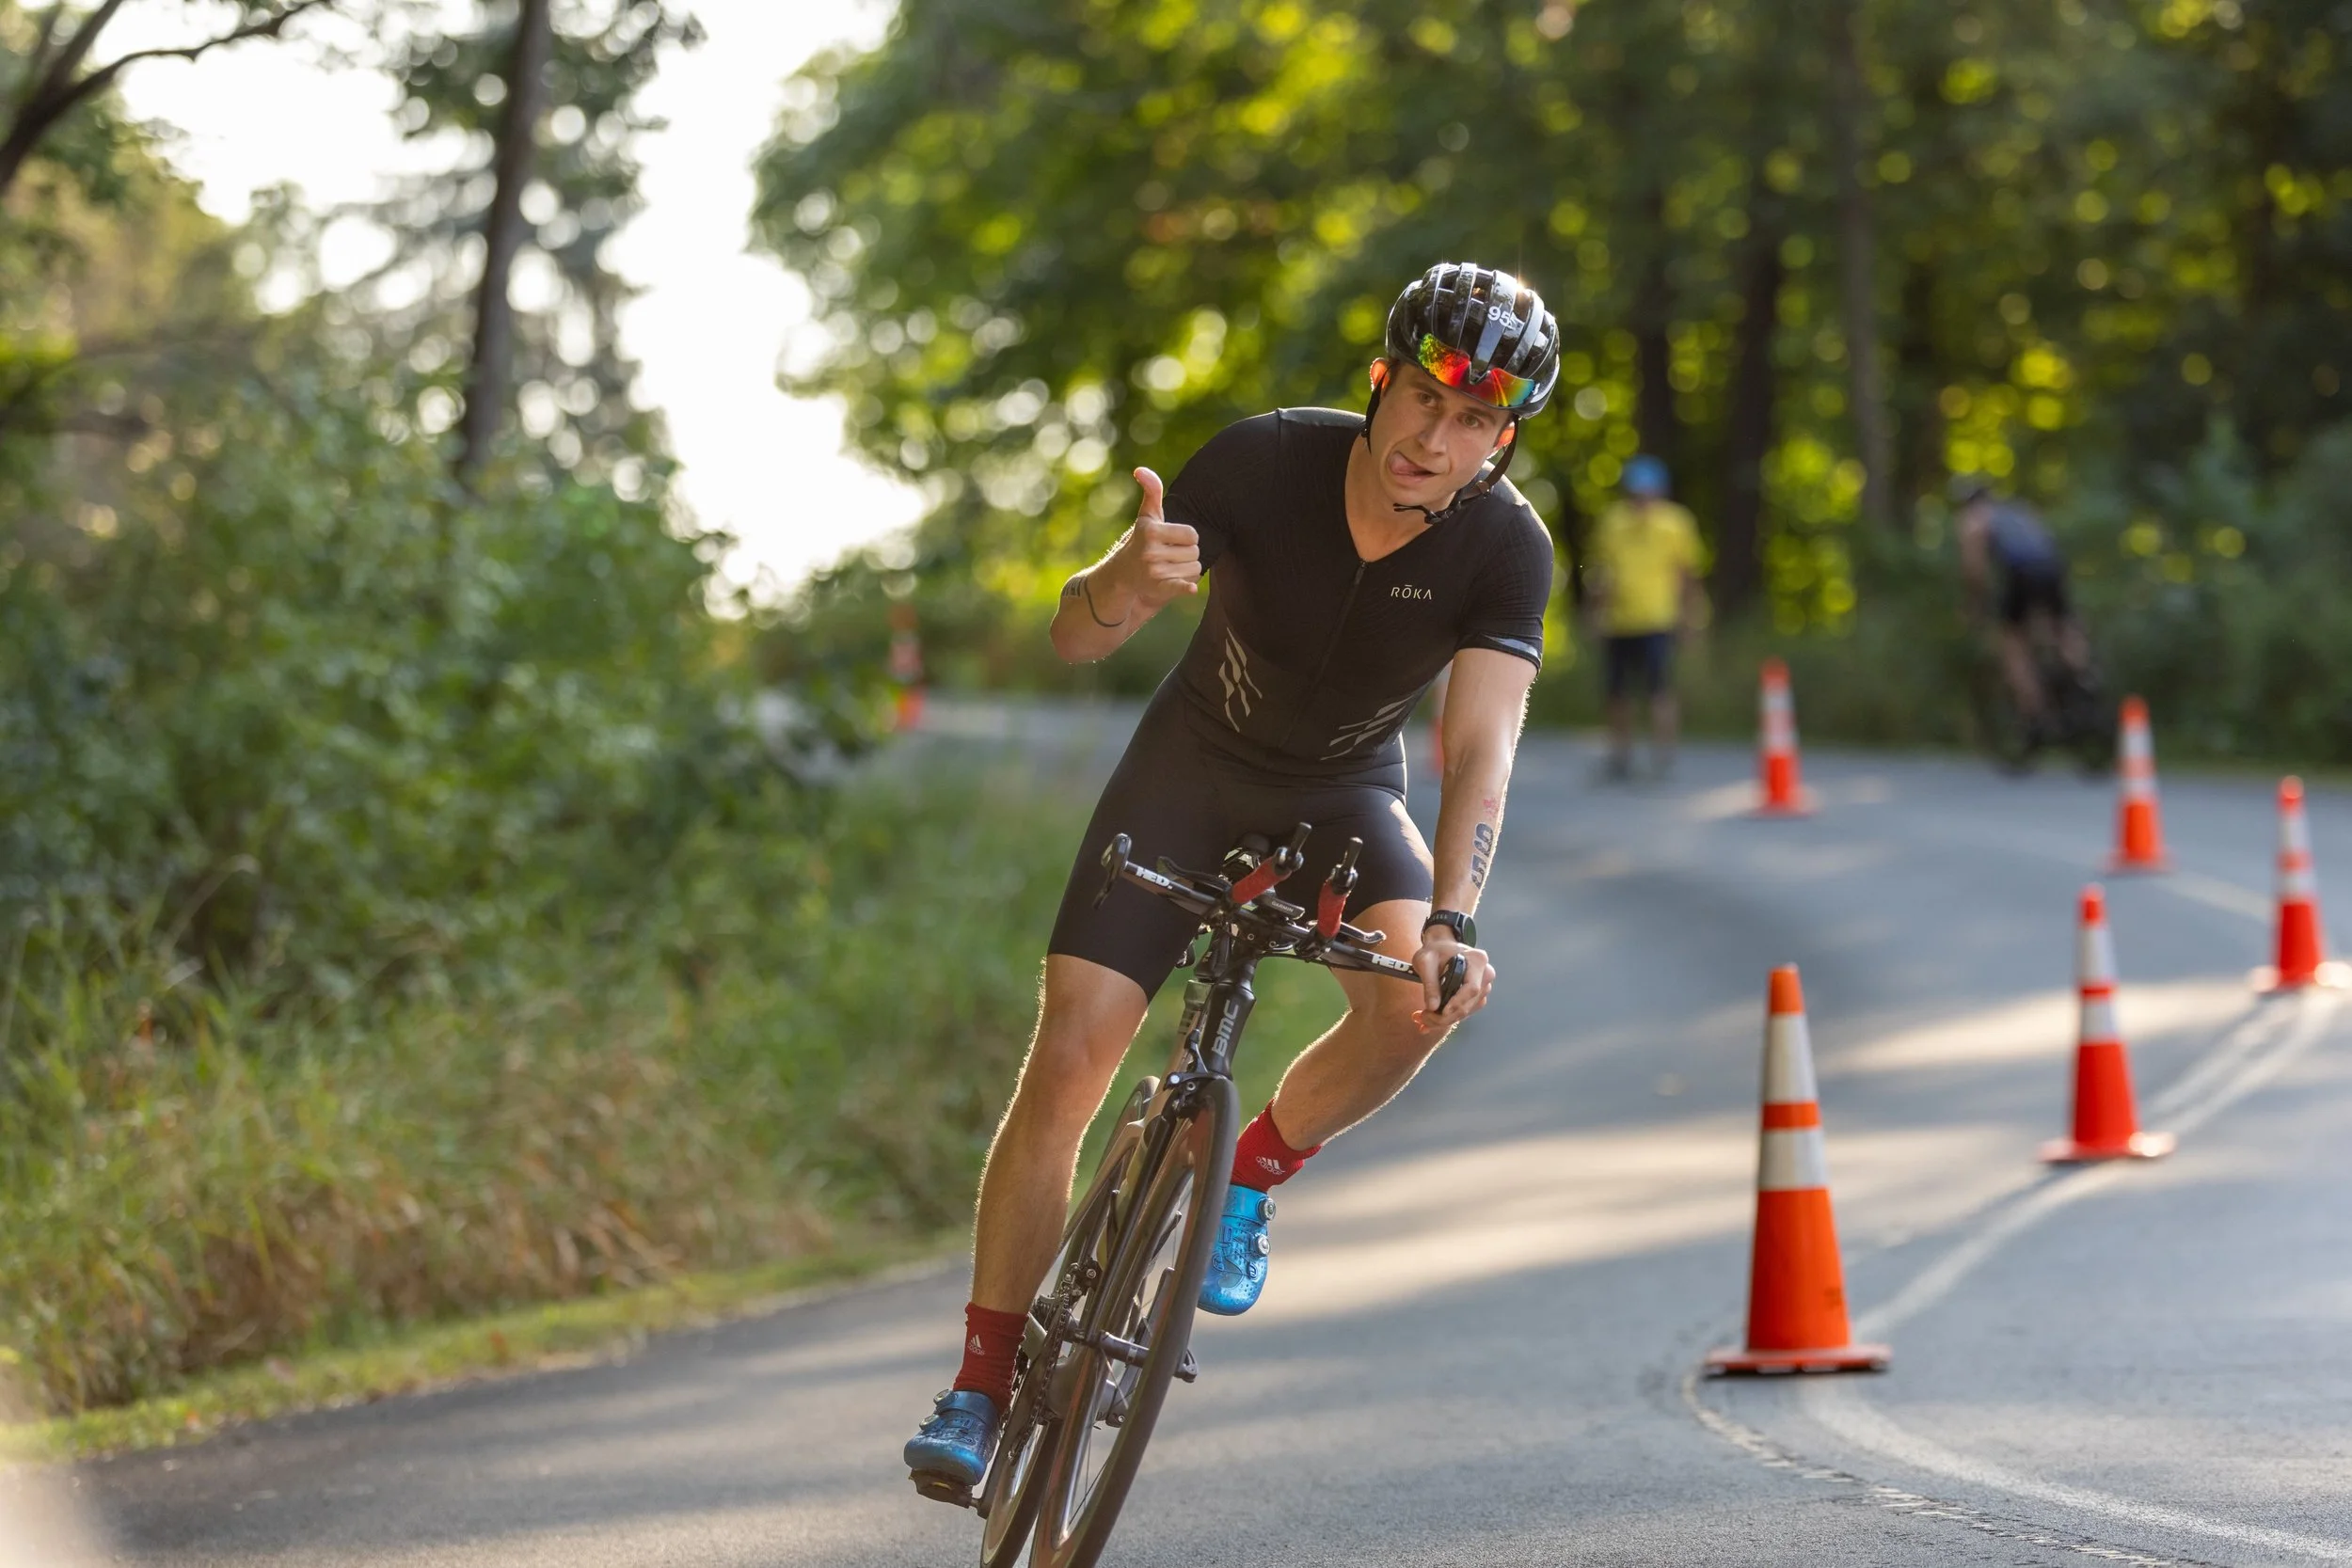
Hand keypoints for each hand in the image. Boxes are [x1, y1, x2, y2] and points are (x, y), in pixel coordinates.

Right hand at [1116, 467, 1201, 610]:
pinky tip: (1191, 588)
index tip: (1175, 541)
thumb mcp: (1147, 517)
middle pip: (1195, 553)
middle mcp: (1151, 551)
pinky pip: (1180, 586)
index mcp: (1151, 531)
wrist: (1121, 576)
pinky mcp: (1157, 588)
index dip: (1188, 538)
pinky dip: (1186, 587)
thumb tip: (1140, 470)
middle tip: (1171, 557)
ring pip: (1194, 570)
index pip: (1193, 534)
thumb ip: (1151, 491)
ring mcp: (1154, 571)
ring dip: (1187, 570)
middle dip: (1188, 555)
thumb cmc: (1140, 541)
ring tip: (1169, 569)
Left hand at [1412, 933, 1493, 1029]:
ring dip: (1444, 1020)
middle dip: (1445, 1016)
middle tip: (1423, 1018)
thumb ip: (1429, 983)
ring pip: (1466, 1011)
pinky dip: (1447, 1018)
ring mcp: (1483, 987)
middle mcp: (1485, 975)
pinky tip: (1430, 1019)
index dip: (1457, 1003)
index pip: (1471, 988)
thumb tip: (1433, 1007)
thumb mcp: (1426, 962)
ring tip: (1422, 1019)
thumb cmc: (1435, 951)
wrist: (1441, 948)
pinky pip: (1464, 1012)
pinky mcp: (1477, 997)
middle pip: (1468, 1004)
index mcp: (1477, 961)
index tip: (1441, 1012)